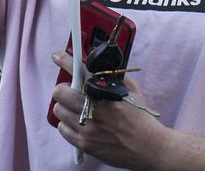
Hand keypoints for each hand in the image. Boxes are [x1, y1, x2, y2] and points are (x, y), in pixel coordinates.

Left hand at [50, 51, 165, 168]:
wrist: (148, 147)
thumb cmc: (140, 117)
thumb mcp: (131, 91)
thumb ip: (114, 77)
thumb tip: (99, 66)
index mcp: (106, 93)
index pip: (79, 72)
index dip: (65, 61)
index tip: (57, 56)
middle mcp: (94, 110)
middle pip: (60, 93)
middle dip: (64, 89)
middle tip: (71, 91)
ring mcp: (88, 129)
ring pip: (59, 111)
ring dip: (65, 107)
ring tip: (76, 109)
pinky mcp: (85, 144)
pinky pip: (63, 129)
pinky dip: (67, 124)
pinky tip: (78, 123)